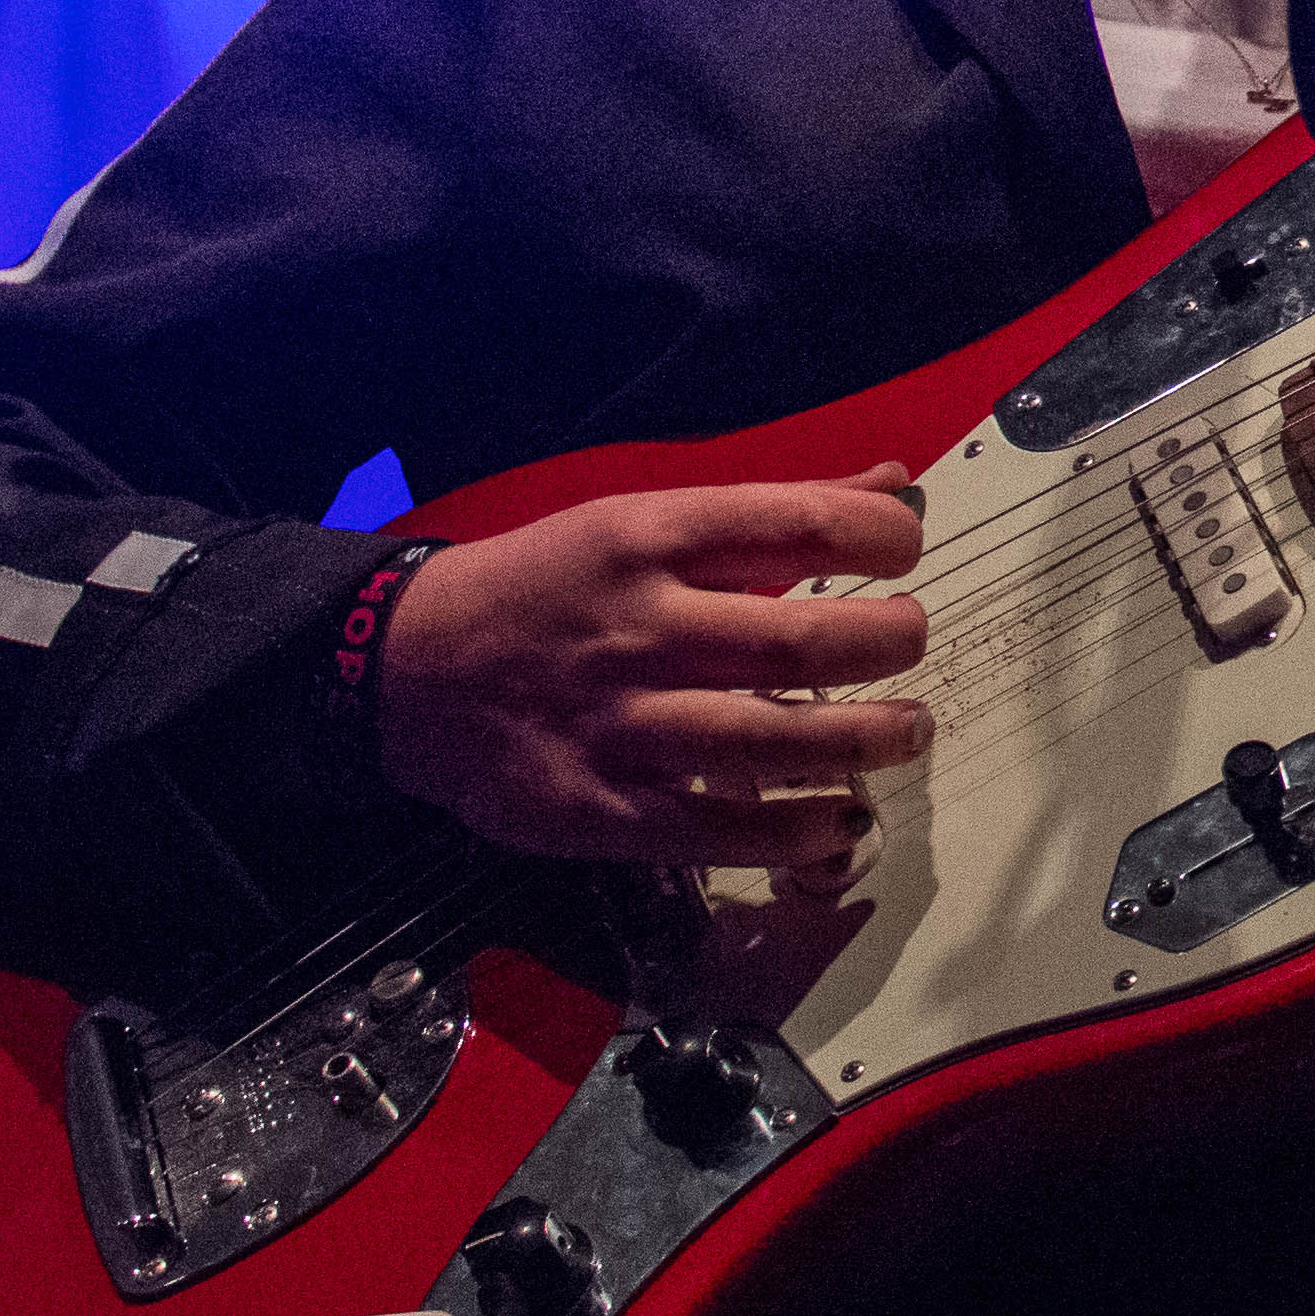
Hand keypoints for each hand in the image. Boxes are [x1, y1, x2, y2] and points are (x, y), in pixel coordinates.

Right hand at [366, 465, 932, 872]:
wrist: (403, 669)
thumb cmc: (546, 588)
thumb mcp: (640, 521)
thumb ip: (770, 514)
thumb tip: (892, 485)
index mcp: (647, 539)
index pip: (793, 522)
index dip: (880, 538)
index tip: (906, 555)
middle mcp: (637, 625)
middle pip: (798, 637)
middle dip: (887, 642)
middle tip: (911, 642)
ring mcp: (618, 723)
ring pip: (769, 738)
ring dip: (863, 740)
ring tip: (905, 731)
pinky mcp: (597, 809)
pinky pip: (718, 830)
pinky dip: (795, 830)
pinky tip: (839, 819)